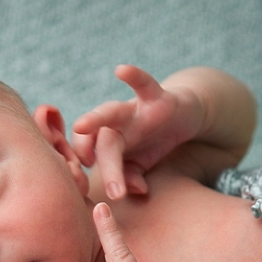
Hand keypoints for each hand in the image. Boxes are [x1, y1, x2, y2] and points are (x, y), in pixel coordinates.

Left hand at [72, 65, 205, 199]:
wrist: (181, 117)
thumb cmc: (151, 143)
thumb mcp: (141, 166)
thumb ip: (132, 178)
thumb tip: (131, 191)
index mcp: (105, 143)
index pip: (86, 157)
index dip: (81, 172)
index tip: (81, 189)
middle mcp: (113, 125)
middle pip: (96, 141)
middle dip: (90, 156)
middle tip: (84, 172)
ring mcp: (132, 110)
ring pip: (109, 113)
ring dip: (94, 119)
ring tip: (80, 126)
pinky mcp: (155, 97)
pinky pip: (143, 84)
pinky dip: (134, 76)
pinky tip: (121, 70)